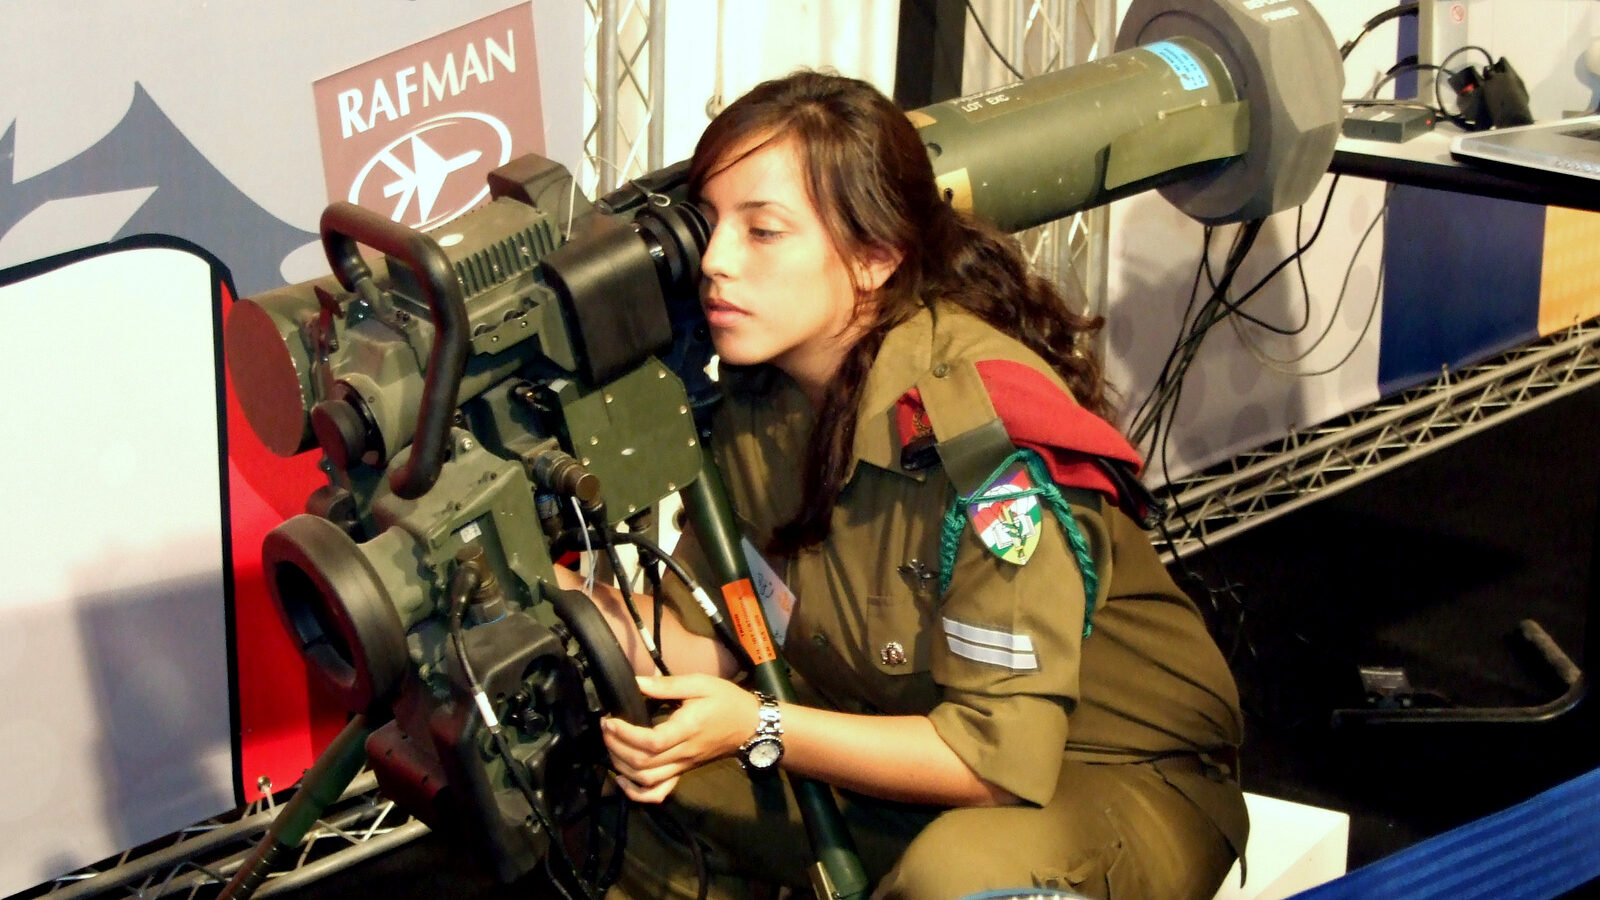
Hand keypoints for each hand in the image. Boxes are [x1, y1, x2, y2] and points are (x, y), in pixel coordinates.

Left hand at [601, 674, 761, 802]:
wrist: (751, 726)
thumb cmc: (726, 701)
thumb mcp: (700, 684)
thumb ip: (667, 685)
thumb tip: (636, 682)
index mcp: (687, 729)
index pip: (652, 742)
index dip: (625, 734)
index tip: (611, 719)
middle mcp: (683, 753)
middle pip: (643, 763)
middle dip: (616, 747)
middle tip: (606, 727)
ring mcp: (682, 767)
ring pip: (646, 780)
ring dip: (621, 766)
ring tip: (610, 745)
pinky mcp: (683, 773)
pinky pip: (658, 792)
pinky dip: (636, 792)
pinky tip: (622, 779)